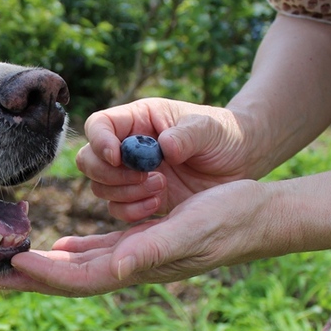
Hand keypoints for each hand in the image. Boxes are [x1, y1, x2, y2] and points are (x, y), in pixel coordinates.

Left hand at [0, 180, 282, 295]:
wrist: (260, 215)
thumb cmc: (229, 219)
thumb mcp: (189, 230)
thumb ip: (151, 250)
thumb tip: (115, 268)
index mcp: (140, 266)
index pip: (82, 278)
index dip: (47, 275)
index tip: (13, 265)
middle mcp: (134, 266)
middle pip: (74, 277)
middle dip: (36, 278)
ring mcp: (140, 255)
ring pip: (84, 266)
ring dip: (50, 268)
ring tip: (17, 265)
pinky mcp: (147, 240)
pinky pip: (103, 250)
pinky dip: (79, 251)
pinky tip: (64, 247)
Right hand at [79, 98, 253, 222]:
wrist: (241, 162)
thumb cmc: (225, 134)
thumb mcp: (210, 129)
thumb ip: (188, 135)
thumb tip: (164, 146)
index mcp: (138, 119)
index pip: (99, 125)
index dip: (99, 141)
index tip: (118, 157)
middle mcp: (127, 146)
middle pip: (89, 160)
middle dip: (108, 174)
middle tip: (143, 177)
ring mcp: (131, 174)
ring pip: (100, 187)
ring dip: (124, 193)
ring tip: (161, 187)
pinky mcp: (140, 198)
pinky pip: (118, 209)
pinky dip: (132, 211)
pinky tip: (159, 203)